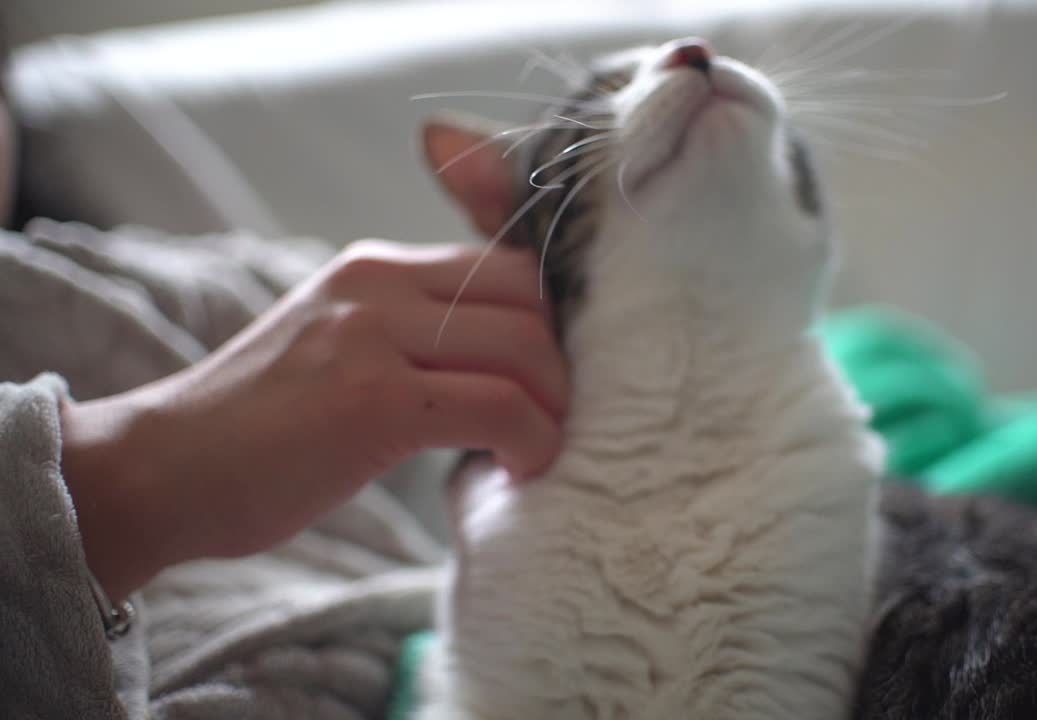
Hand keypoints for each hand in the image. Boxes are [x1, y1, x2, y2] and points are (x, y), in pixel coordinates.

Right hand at [60, 240, 567, 600]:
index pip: (503, 264)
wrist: (159, 470)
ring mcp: (374, 336)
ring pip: (527, 348)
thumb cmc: (256, 428)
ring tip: (537, 450)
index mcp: (374, 267)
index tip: (549, 381)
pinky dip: (533, 442)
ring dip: (554, 408)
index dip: (547, 323)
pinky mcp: (375, 400)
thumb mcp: (335, 347)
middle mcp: (377, 283)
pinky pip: (501, 407)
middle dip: (560, 363)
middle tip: (553, 418)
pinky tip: (520, 471)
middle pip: (529, 297)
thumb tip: (500, 359)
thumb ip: (407, 334)